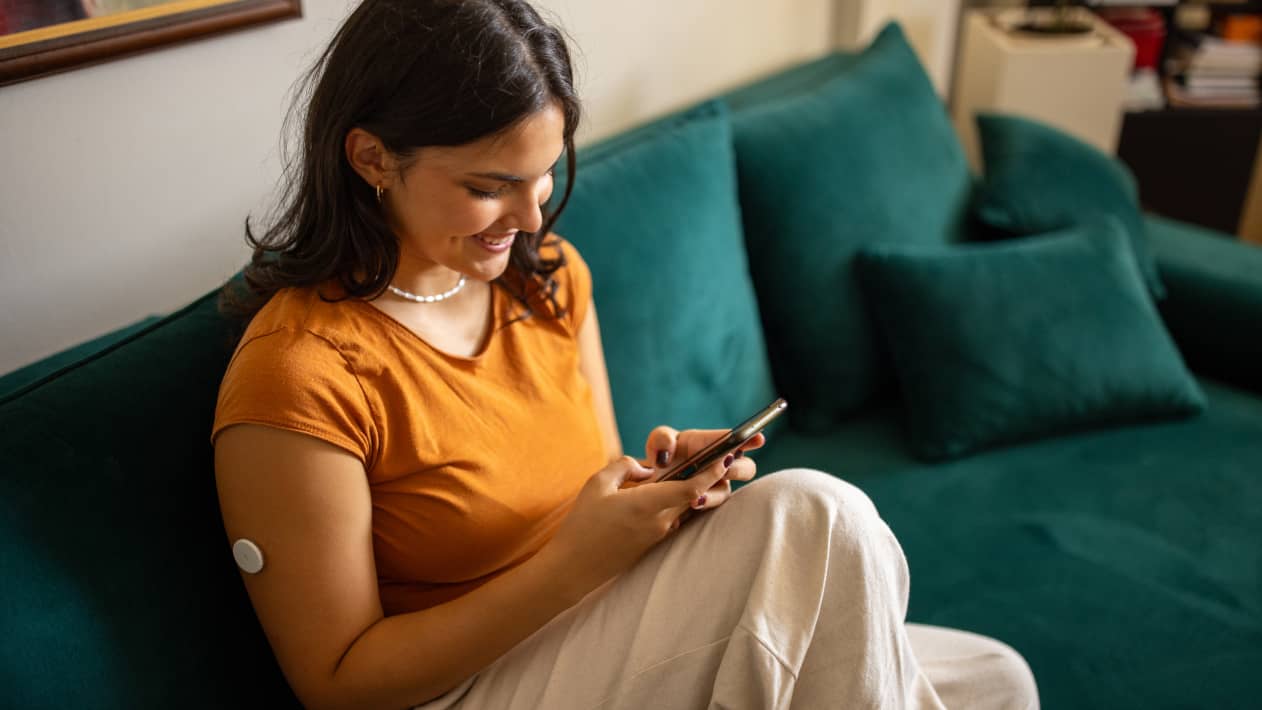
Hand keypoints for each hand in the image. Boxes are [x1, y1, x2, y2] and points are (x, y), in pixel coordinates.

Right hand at [543, 453, 737, 599]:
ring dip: (690, 491)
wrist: (573, 569)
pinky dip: (674, 503)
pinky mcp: (653, 543)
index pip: (693, 488)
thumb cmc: (582, 524)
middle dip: (707, 477)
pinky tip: (663, 493)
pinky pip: (671, 517)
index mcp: (647, 504)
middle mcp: (660, 521)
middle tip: (717, 456)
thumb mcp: (597, 484)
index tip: (728, 457)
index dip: (713, 472)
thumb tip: (647, 469)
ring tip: (690, 471)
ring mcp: (658, 535)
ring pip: (683, 507)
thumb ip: (625, 467)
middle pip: (694, 496)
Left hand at [643, 426, 763, 513]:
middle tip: (724, 469)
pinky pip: (714, 507)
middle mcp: (720, 465)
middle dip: (738, 468)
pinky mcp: (708, 503)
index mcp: (711, 444)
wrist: (651, 484)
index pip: (735, 440)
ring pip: (726, 491)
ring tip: (697, 497)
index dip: (750, 439)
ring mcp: (716, 486)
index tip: (758, 439)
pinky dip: (705, 505)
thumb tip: (669, 454)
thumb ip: (662, 439)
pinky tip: (691, 504)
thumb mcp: (658, 443)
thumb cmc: (661, 457)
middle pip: (745, 467)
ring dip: (715, 494)